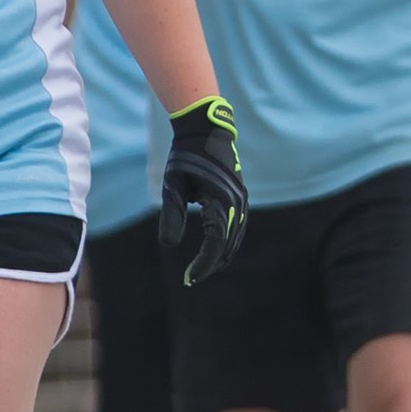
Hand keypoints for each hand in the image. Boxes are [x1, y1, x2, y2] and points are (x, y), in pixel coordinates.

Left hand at [159, 95, 246, 284]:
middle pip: (228, 245)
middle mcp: (236, 203)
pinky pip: (236, 227)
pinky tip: (214, 251)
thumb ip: (171, 214)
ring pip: (235, 238)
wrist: (205, 132)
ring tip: (202, 270)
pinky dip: (226, 242)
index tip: (189, 278)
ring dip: (220, 255)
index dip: (204, 264)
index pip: (215, 243)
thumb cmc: (184, 157)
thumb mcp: (172, 185)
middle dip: (211, 264)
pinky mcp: (239, 198)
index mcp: (221, 200)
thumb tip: (169, 245)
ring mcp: (241, 200)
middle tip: (191, 279)